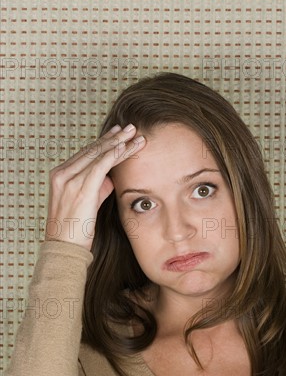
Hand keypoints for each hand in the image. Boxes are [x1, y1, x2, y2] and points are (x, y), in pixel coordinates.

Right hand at [45, 124, 145, 250]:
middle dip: (113, 138)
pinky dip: (113, 155)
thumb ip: (97, 187)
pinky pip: (100, 166)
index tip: (117, 133)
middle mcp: (62, 174)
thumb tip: (110, 178)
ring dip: (118, 144)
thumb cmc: (75, 230)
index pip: (86, 154)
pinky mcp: (80, 188)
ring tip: (134, 135)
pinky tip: (125, 148)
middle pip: (92, 150)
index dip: (103, 142)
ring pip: (98, 155)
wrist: (64, 248)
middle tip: (129, 127)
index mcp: (60, 175)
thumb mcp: (86, 203)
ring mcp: (69, 180)